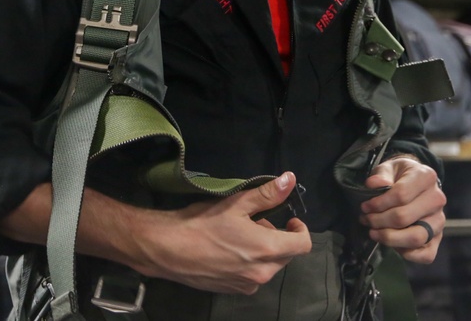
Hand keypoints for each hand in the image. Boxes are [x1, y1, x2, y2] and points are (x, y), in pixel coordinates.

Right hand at [131, 172, 312, 293]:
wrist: (168, 249)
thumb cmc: (202, 223)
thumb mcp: (235, 203)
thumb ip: (267, 194)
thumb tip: (290, 180)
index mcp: (267, 249)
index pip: (302, 245)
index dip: (300, 229)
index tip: (289, 219)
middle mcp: (263, 273)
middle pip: (286, 255)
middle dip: (276, 237)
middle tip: (254, 222)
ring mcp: (248, 285)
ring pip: (268, 266)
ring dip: (263, 251)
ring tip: (238, 236)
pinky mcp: (234, 291)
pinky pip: (253, 276)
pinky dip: (249, 264)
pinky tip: (228, 252)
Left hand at [360, 156, 445, 262]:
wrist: (414, 182)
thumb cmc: (398, 176)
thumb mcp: (388, 168)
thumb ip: (381, 175)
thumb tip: (374, 185)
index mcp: (426, 177)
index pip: (401, 194)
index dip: (378, 204)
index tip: (364, 207)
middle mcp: (437, 199)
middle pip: (404, 218)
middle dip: (379, 221)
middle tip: (366, 220)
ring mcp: (439, 220)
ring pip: (415, 238)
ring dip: (389, 238)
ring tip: (374, 233)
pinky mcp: (438, 238)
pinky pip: (426, 255)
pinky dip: (406, 253)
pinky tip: (392, 244)